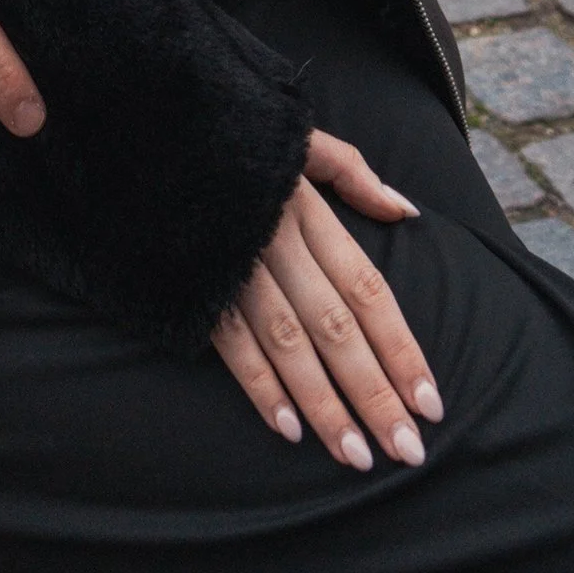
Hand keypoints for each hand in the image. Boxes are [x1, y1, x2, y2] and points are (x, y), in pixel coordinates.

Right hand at [211, 129, 440, 468]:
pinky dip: (260, 386)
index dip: (402, 349)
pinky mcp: (194, 281)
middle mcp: (276, 242)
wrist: (141, 115)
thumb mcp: (297, 134)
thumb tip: (406, 210)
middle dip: (374, 395)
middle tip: (407, 452)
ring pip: (288, 346)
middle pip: (336, 329)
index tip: (432, 404)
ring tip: (355, 457)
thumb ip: (352, 172)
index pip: (367, 290)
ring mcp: (233, 265)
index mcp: (307, 208)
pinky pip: (230, 343)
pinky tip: (288, 429)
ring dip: (324, 406)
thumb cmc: (230, 128)